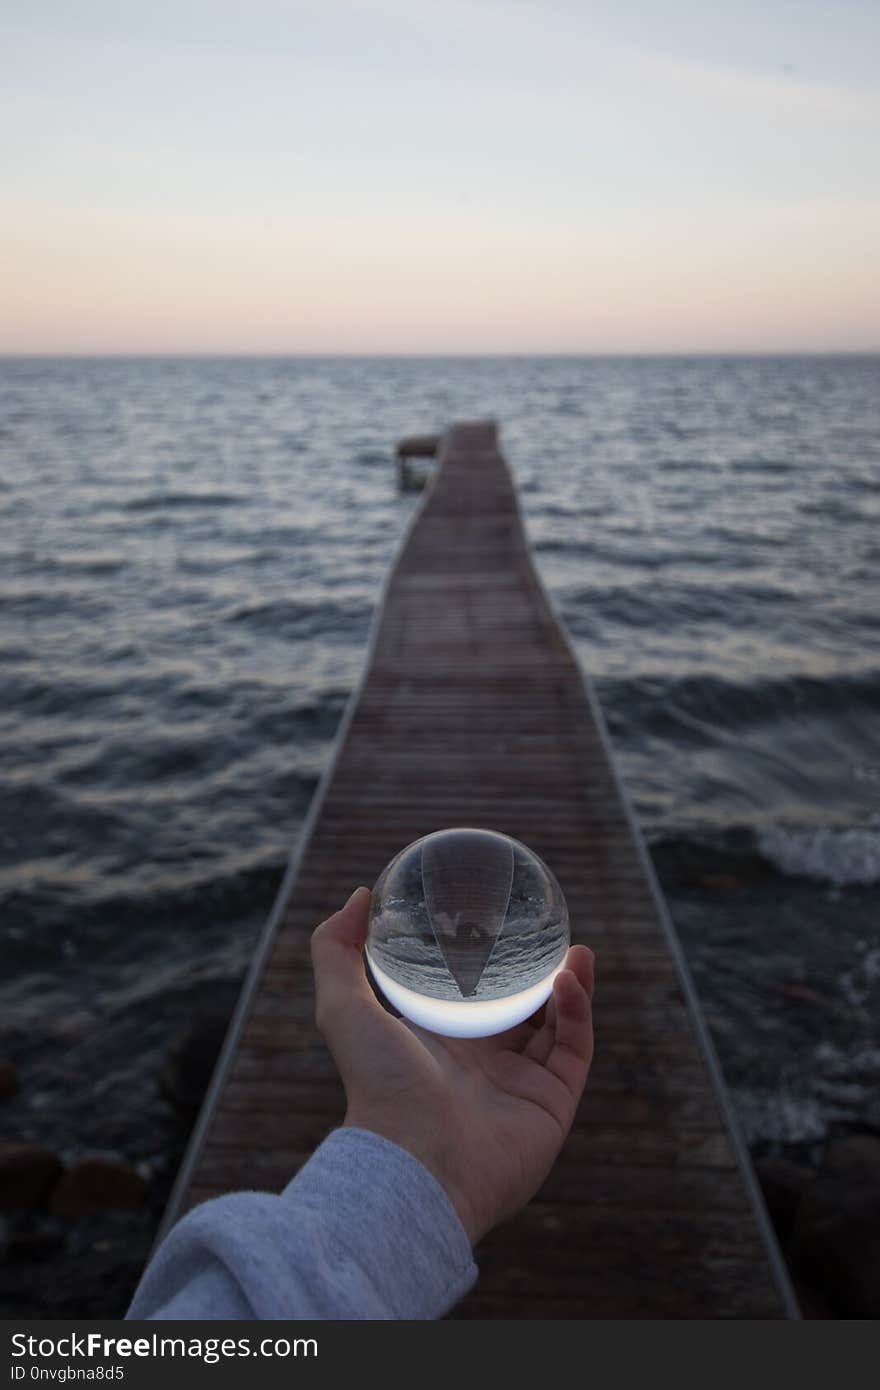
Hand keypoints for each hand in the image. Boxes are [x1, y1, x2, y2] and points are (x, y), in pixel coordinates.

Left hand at [310, 886, 594, 1244]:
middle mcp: (483, 1065)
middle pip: (523, 1010)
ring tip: (577, 950)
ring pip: (557, 1026)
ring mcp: (521, 1085)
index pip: (473, 997)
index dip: (488, 962)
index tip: (498, 919)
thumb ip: (336, 952)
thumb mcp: (342, 1009)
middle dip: (540, 973)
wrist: (416, 1164)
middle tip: (548, 932)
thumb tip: (357, 896)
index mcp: (441, 1045)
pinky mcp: (553, 1103)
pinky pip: (574, 1049)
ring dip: (571, 987)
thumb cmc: (377, 1089)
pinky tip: (571, 976)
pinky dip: (578, 1011)